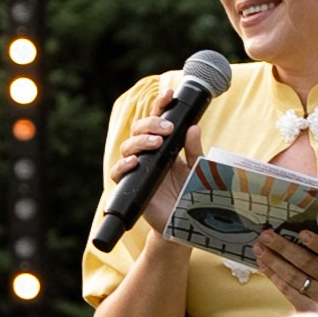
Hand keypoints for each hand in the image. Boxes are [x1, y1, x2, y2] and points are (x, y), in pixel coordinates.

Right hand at [111, 100, 204, 236]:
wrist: (185, 222)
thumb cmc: (191, 194)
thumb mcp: (198, 170)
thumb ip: (194, 150)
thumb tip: (194, 127)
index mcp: (164, 146)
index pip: (158, 120)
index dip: (160, 105)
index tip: (169, 94)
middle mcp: (148, 154)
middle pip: (139, 129)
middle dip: (151, 124)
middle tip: (167, 129)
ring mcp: (137, 169)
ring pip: (127, 147)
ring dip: (140, 141)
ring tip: (156, 143)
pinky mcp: (131, 186)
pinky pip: (119, 172)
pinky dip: (125, 165)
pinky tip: (135, 162)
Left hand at [254, 228, 317, 309]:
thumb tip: (290, 232)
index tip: (302, 233)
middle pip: (307, 264)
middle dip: (283, 248)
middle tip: (266, 236)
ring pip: (293, 278)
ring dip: (273, 261)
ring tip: (259, 248)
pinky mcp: (308, 309)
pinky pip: (287, 290)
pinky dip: (273, 276)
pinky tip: (263, 264)